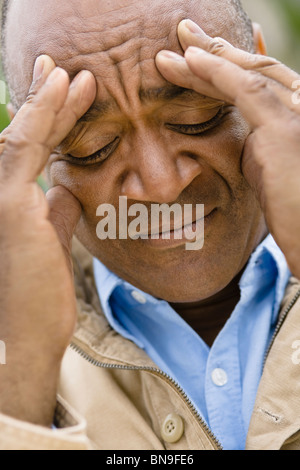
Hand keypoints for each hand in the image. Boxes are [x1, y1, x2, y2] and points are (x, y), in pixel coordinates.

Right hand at [0, 55, 95, 424]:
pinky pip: (27, 146)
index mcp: (10, 202)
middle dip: (45, 102)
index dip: (48, 119)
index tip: (70, 94)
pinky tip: (63, 87)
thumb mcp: (51, 245)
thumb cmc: (39, 297)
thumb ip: (56, 213)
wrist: (29, 338)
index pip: (30, 151)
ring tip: (71, 74)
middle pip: (23, 136)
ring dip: (48, 100)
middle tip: (63, 72)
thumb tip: (67, 188)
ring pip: (22, 133)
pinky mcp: (7, 203)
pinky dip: (43, 112)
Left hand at [156, 19, 299, 277]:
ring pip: (248, 73)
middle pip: (254, 67)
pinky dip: (217, 71)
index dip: (229, 61)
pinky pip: (247, 90)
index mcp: (293, 114)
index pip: (259, 78)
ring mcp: (298, 114)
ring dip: (208, 56)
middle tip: (184, 32)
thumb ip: (254, 143)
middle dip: (216, 49)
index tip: (201, 51)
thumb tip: (237, 131)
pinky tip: (191, 58)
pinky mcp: (286, 129)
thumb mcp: (265, 168)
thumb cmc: (288, 209)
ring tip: (175, 43)